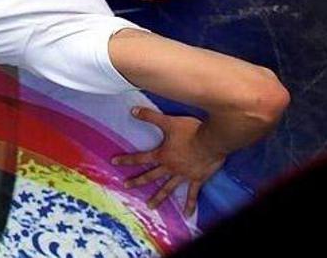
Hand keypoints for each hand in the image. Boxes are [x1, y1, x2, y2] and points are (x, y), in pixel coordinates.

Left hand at [111, 107, 226, 216]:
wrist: (212, 141)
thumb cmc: (191, 131)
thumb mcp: (168, 122)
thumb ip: (150, 116)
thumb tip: (132, 110)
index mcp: (162, 155)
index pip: (140, 158)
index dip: (127, 160)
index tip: (114, 162)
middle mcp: (171, 167)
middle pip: (151, 176)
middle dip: (137, 181)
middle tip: (126, 186)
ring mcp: (183, 175)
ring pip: (168, 189)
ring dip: (158, 198)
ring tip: (150, 207)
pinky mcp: (197, 179)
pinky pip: (192, 194)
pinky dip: (190, 205)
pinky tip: (188, 215)